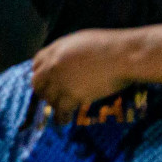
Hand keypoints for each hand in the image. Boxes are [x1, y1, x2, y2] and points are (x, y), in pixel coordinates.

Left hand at [31, 25, 161, 122]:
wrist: (124, 56)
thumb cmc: (112, 46)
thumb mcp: (84, 41)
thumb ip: (70, 52)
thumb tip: (71, 61)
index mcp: (57, 49)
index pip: (37, 64)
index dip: (41, 74)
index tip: (47, 82)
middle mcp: (53, 65)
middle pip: (38, 83)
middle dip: (44, 92)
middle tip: (53, 98)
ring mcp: (61, 80)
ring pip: (49, 98)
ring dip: (55, 105)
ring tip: (61, 112)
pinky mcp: (72, 95)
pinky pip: (60, 110)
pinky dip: (62, 117)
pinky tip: (65, 120)